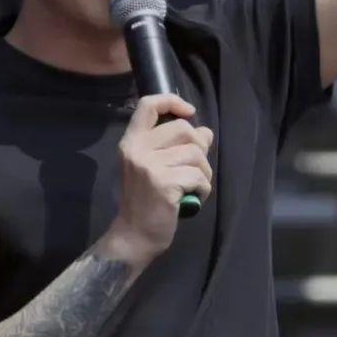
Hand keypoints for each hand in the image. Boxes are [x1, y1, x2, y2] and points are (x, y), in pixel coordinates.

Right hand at [106, 93, 213, 263]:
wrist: (134, 235)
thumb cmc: (146, 201)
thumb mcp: (155, 167)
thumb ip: (176, 146)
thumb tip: (205, 132)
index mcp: (131, 141)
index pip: (149, 105)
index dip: (172, 101)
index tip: (189, 113)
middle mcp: (137, 149)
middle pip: (183, 128)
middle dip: (199, 148)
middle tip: (195, 168)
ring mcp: (149, 166)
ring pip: (195, 153)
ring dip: (203, 172)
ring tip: (194, 186)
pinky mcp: (163, 184)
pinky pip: (198, 176)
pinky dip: (203, 188)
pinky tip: (193, 198)